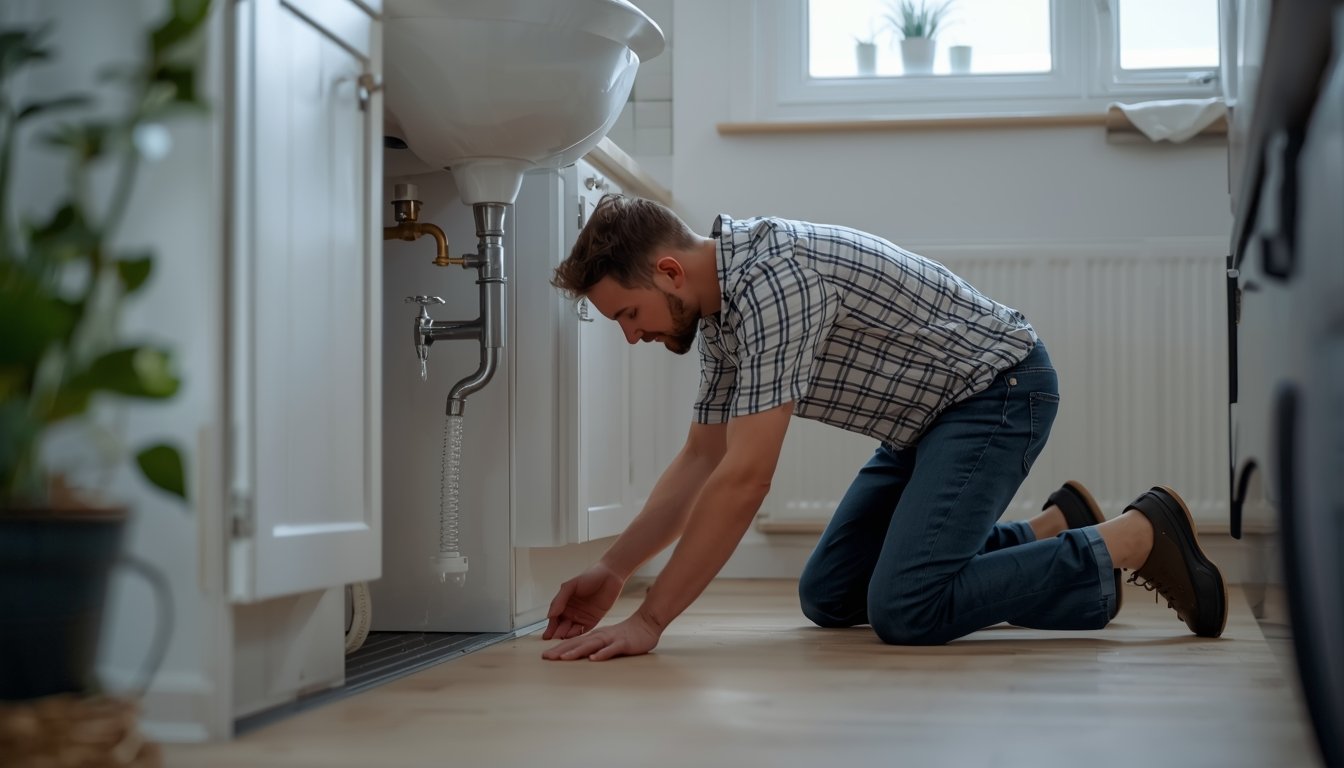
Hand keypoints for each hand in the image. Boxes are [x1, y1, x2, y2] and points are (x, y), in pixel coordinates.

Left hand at [541, 611, 662, 661]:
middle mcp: (600, 636)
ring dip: (577, 651)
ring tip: (564, 658)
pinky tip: (594, 658)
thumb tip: (579, 655)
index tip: (545, 656)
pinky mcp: (623, 643)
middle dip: (561, 650)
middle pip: (578, 643)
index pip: (574, 642)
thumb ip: (594, 646)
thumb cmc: (626, 635)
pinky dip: (602, 653)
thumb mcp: (606, 640)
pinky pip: (611, 649)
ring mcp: (611, 639)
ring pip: (591, 645)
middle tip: (546, 658)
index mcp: (595, 636)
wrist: (647, 624)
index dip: (559, 648)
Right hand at [542, 561, 624, 640]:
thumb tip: (549, 615)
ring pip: (572, 630)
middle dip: (558, 634)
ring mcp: (582, 616)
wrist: (610, 574)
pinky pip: (585, 630)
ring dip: (567, 636)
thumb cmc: (589, 576)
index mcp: (564, 603)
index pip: (554, 618)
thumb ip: (559, 600)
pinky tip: (576, 639)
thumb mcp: (570, 586)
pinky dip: (580, 635)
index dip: (550, 627)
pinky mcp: (593, 620)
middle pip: (562, 626)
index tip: (546, 637)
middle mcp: (571, 611)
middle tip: (554, 642)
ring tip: (564, 643)